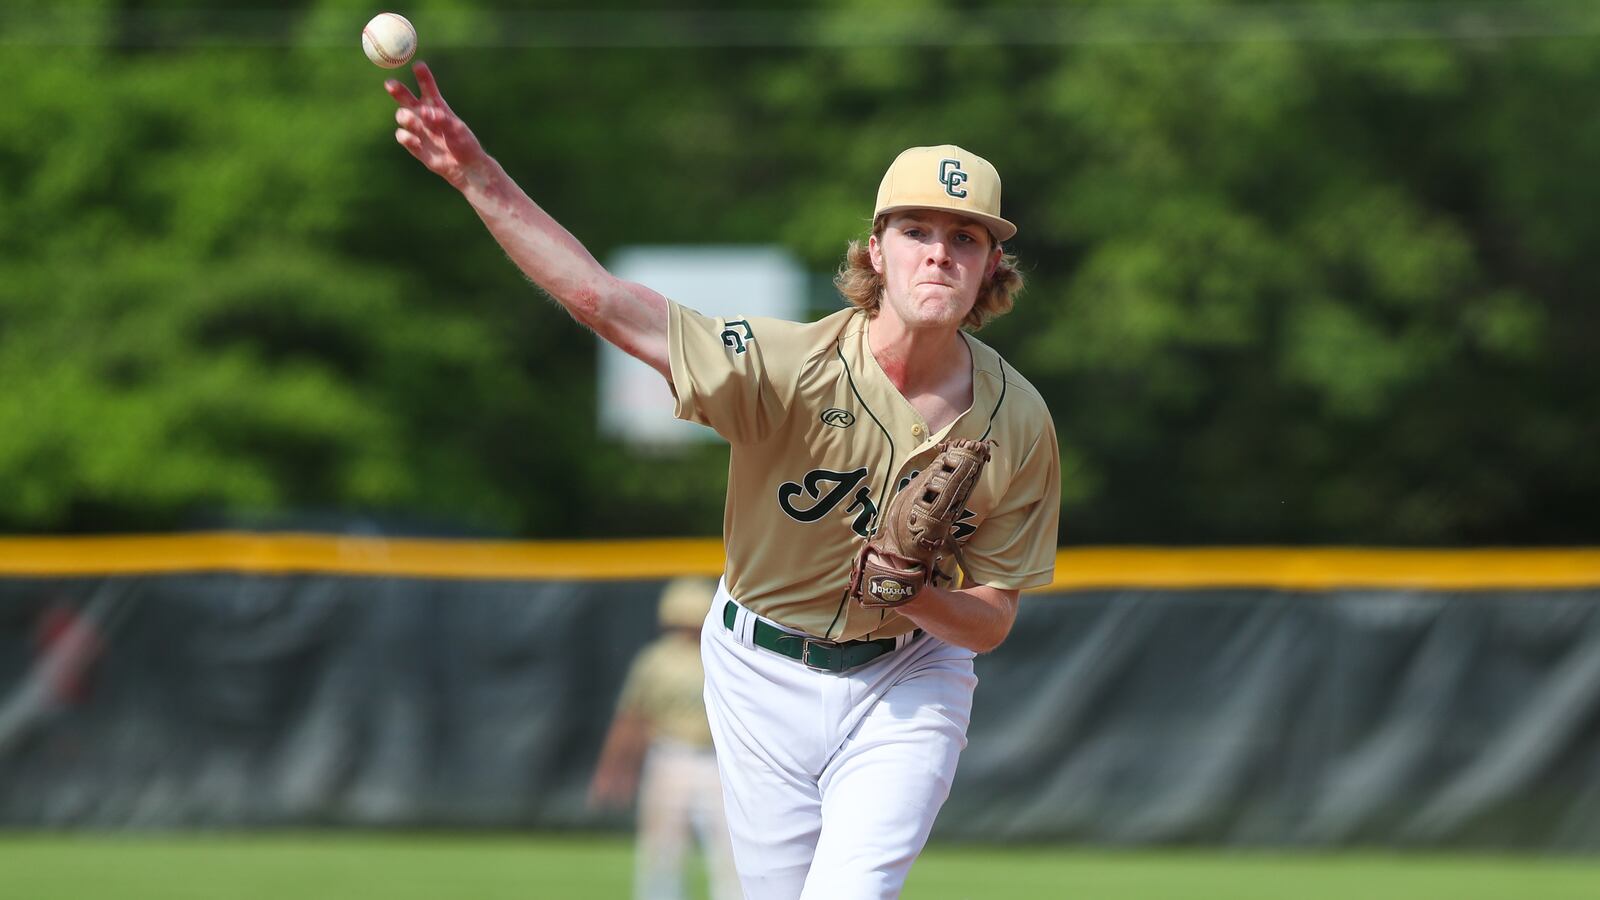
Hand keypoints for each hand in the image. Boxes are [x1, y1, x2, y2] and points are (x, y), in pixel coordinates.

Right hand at [387, 62, 491, 190]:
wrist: (464, 167)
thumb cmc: (465, 144)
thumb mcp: (457, 130)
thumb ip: (442, 120)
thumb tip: (426, 112)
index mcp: (437, 106)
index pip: (427, 87)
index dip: (422, 76)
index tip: (418, 65)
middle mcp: (424, 115)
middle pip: (406, 98)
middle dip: (397, 89)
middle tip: (390, 84)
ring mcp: (418, 130)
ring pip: (402, 116)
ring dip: (406, 117)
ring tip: (415, 122)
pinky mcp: (414, 145)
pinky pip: (402, 136)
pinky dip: (406, 137)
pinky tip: (415, 141)